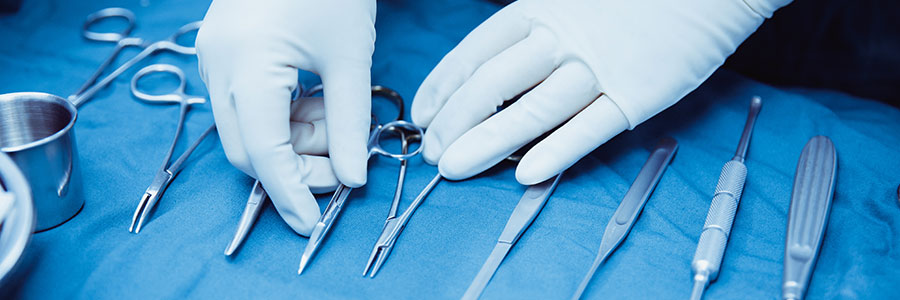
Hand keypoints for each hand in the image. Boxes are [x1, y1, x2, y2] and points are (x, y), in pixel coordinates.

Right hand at [196, 0, 375, 235]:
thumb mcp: (351, 57)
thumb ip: (351, 123)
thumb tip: (353, 177)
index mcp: (246, 67)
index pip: (263, 154)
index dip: (292, 194)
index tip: (314, 223)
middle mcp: (218, 67)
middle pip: (248, 149)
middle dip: (296, 167)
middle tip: (343, 164)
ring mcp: (215, 58)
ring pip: (248, 130)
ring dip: (294, 140)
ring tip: (337, 116)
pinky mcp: (224, 52)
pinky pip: (248, 104)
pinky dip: (284, 116)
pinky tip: (316, 100)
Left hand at [412, 0, 788, 183]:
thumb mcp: (571, 1)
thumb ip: (532, 32)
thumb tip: (489, 75)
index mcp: (540, 9)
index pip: (476, 52)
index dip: (443, 86)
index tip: (423, 114)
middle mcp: (562, 37)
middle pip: (493, 83)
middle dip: (455, 121)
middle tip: (433, 153)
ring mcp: (599, 66)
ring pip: (532, 109)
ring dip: (487, 141)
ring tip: (455, 169)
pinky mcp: (637, 93)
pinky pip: (590, 127)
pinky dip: (557, 151)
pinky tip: (525, 175)